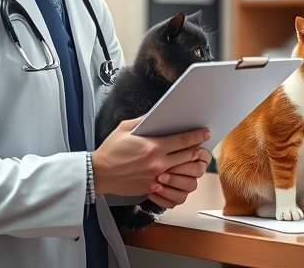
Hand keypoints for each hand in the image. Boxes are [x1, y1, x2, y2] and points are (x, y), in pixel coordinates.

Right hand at [92, 117, 209, 198]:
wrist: (99, 173)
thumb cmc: (110, 150)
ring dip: (191, 164)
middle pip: (187, 156)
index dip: (197, 136)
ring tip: (193, 157)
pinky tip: (178, 171)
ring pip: (182, 171)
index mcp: (153, 146)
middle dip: (198, 149)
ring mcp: (156, 177)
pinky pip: (170, 183)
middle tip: (203, 144)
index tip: (205, 133)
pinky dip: (177, 176)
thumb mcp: (124, 128)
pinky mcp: (151, 188)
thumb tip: (156, 115)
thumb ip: (143, 121)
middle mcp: (158, 163)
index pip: (183, 140)